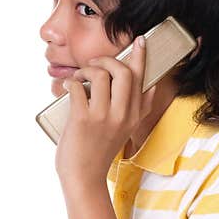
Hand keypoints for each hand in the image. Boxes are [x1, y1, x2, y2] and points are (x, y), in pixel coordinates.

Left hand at [55, 35, 155, 187]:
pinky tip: (68, 89)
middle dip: (106, 61)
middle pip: (123, 72)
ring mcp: (104, 117)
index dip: (141, 56)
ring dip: (85, 71)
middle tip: (94, 66)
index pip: (142, 79)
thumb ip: (138, 109)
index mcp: (134, 115)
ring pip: (100, 75)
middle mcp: (123, 115)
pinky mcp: (83, 119)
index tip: (140, 40)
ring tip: (79, 79)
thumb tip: (151, 86)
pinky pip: (77, 86)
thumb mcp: (126, 130)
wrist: (84, 177)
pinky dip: (70, 83)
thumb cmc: (100, 151)